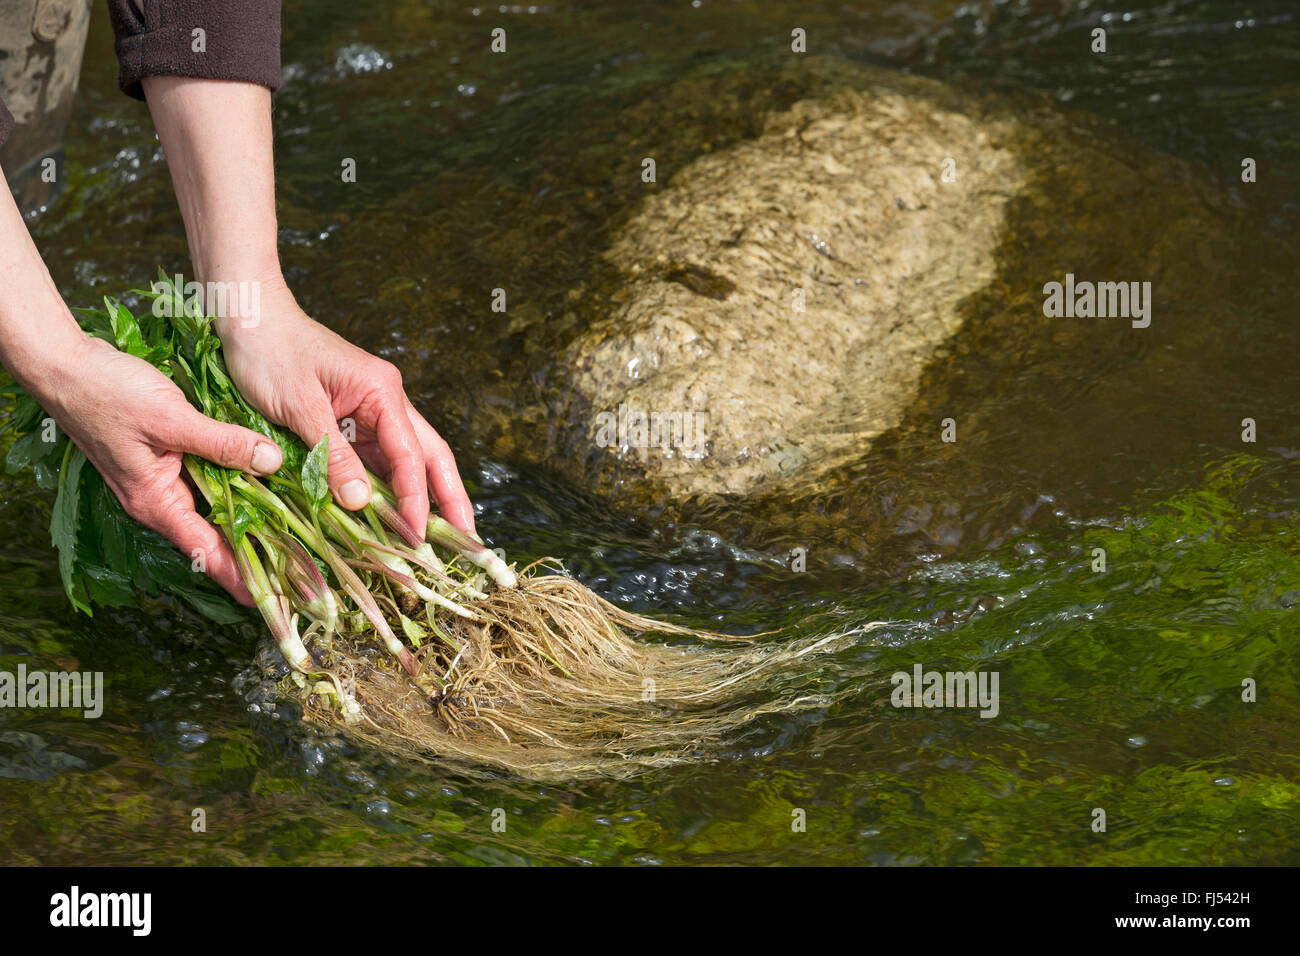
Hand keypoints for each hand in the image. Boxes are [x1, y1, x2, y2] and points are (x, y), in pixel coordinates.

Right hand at [34, 335, 286, 604]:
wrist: (68, 364)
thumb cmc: (107, 392)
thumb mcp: (172, 417)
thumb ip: (222, 442)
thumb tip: (271, 463)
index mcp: (155, 502)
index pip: (204, 552)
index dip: (239, 577)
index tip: (271, 602)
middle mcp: (159, 499)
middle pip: (213, 537)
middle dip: (254, 554)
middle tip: (295, 572)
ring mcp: (162, 479)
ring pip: (214, 508)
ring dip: (249, 520)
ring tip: (291, 538)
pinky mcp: (166, 458)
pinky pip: (208, 480)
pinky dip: (235, 485)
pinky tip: (265, 484)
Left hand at [217, 280, 475, 540]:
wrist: (247, 316)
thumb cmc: (269, 351)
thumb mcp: (299, 407)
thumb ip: (331, 455)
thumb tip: (360, 502)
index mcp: (383, 392)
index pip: (411, 456)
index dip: (417, 500)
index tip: (418, 538)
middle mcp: (386, 402)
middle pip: (429, 456)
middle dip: (450, 498)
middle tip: (468, 540)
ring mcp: (369, 412)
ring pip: (405, 462)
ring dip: (421, 499)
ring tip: (437, 538)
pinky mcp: (349, 421)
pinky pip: (374, 461)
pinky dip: (384, 490)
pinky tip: (391, 517)